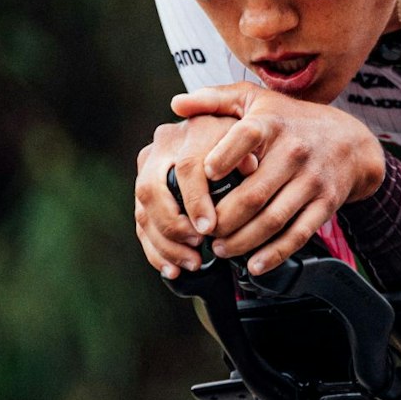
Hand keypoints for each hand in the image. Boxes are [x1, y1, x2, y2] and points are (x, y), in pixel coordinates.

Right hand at [134, 112, 242, 277]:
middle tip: (197, 246)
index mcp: (193, 130)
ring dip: (165, 244)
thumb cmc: (252, 140)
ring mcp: (150, 169)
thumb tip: (250, 167)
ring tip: (192, 263)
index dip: (195, 199)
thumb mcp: (258, 138)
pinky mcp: (147, 192)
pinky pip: (143, 225)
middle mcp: (164, 146)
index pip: (185, 167)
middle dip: (172, 225)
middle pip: (151, 190)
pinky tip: (173, 270)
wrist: (236, 134)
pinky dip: (156, 251)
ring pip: (144, 211)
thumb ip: (252, 147)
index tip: (210, 227)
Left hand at [171, 82, 386, 273]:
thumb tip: (176, 104)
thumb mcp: (256, 100)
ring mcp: (312, 180)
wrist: (351, 142)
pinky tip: (254, 266)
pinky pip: (298, 235)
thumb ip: (215, 100)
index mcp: (272, 124)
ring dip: (242, 241)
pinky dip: (275, 254)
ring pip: (272, 219)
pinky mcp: (326, 204)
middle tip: (203, 233)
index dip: (222, 158)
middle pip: (253, 194)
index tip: (204, 177)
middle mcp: (294, 152)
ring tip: (220, 250)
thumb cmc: (290, 121)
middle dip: (222, 220)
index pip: (245, 138)